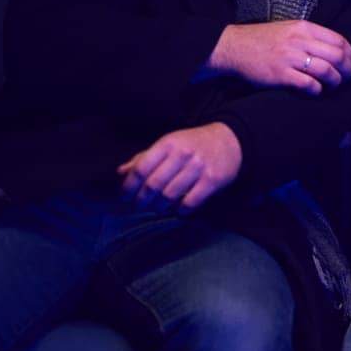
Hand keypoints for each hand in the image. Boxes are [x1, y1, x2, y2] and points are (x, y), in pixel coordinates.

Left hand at [117, 122, 242, 211]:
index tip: (125, 197)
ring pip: (170, 195)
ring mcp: (198, 167)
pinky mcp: (212, 180)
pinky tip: (178, 210)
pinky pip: (190, 202)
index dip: (129, 187)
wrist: (230, 140)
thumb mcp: (169, 144)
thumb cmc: (193, 144)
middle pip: (153, 185)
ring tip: (158, 208)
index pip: (141, 168)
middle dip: (142, 201)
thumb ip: (144, 158)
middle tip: (140, 207)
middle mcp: (182, 154)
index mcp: (168, 143)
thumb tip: (120, 172)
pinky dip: (181, 211)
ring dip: (160, 207)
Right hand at [206, 19, 350, 93]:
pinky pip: (308, 84)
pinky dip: (317, 89)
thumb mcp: (288, 28)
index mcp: (304, 28)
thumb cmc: (262, 39)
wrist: (233, 47)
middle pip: (337, 55)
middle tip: (347, 77)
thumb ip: (310, 35)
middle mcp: (299, 41)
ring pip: (326, 70)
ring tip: (334, 85)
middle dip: (348, 69)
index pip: (339, 40)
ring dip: (335, 81)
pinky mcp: (280, 75)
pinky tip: (316, 91)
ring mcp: (289, 58)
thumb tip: (335, 48)